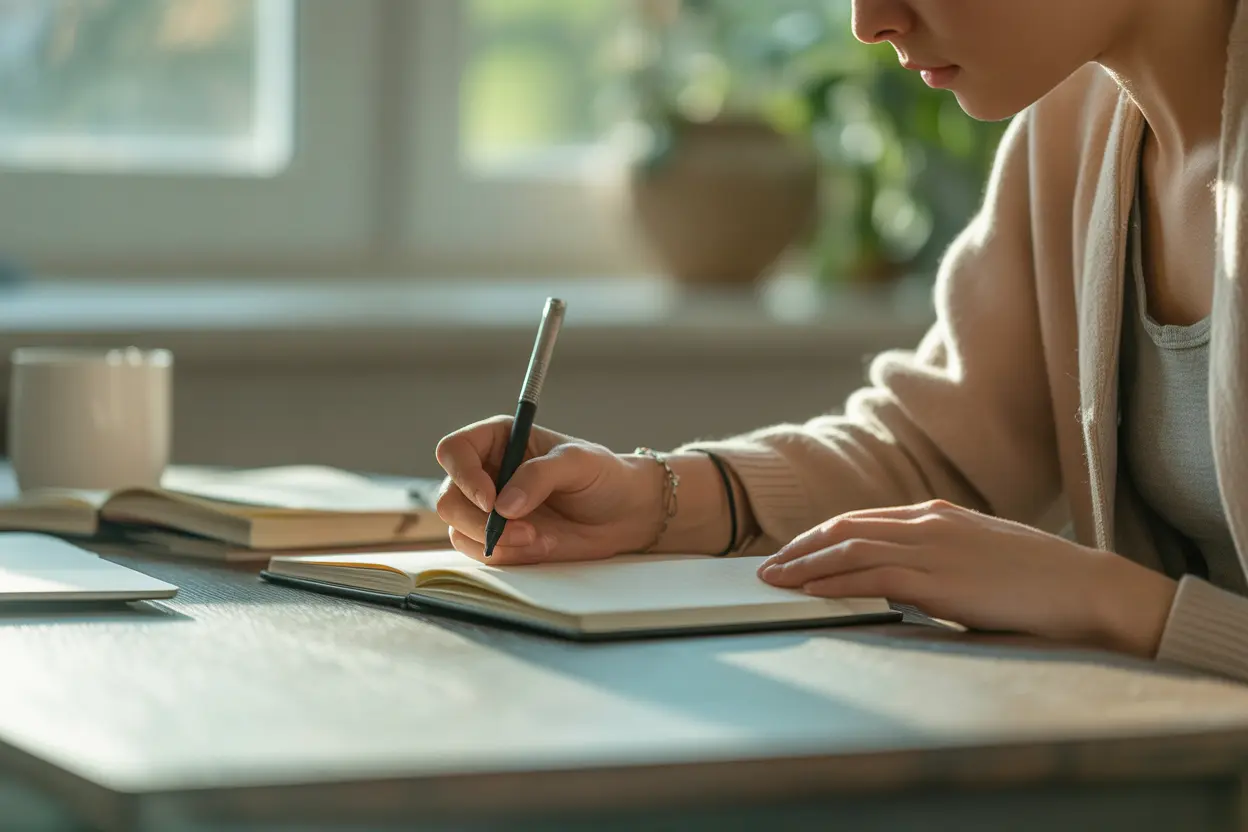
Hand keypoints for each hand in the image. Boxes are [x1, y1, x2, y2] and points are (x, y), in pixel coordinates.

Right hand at [434, 416, 660, 563]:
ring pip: (459, 530)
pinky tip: (541, 545)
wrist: (624, 513)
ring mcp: (488, 509)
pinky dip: (508, 555)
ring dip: (496, 542)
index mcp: (497, 440)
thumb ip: (540, 476)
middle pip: (448, 498)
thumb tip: (504, 505)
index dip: (463, 475)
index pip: (454, 450)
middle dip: (479, 520)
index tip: (491, 498)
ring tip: (539, 539)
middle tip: (522, 529)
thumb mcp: (578, 463)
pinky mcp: (499, 538)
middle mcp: (486, 473)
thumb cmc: (603, 476)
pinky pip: (482, 553)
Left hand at [757, 500, 1178, 655]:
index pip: (862, 519)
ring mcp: (932, 546)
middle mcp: (928, 522)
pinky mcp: (937, 578)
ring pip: (848, 546)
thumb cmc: (1042, 583)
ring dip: (804, 564)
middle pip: (844, 527)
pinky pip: (869, 573)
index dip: (822, 535)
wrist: (1087, 590)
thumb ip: (941, 563)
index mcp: (938, 514)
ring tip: (773, 580)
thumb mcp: (981, 560)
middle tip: (768, 566)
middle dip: (800, 547)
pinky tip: (807, 591)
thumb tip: (905, 585)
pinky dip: (831, 579)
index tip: (794, 551)